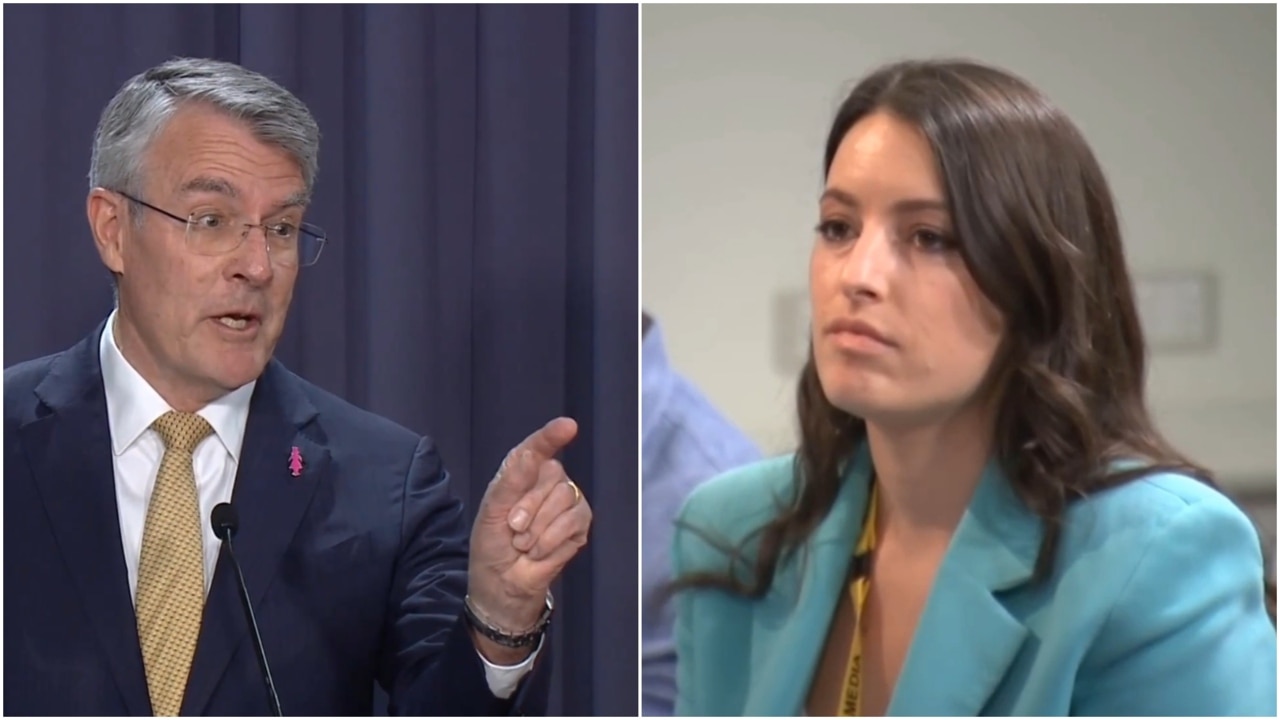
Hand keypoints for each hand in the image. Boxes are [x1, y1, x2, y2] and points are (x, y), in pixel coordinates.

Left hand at [467, 417, 591, 658]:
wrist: (502, 585)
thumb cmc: (492, 546)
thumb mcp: (492, 512)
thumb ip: (511, 481)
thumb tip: (533, 454)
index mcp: (523, 475)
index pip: (538, 449)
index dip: (551, 436)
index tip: (568, 426)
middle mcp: (548, 484)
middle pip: (552, 475)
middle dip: (529, 505)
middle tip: (514, 529)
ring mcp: (568, 504)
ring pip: (565, 497)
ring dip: (539, 527)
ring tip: (524, 543)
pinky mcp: (580, 526)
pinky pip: (575, 521)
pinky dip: (552, 539)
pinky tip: (539, 551)